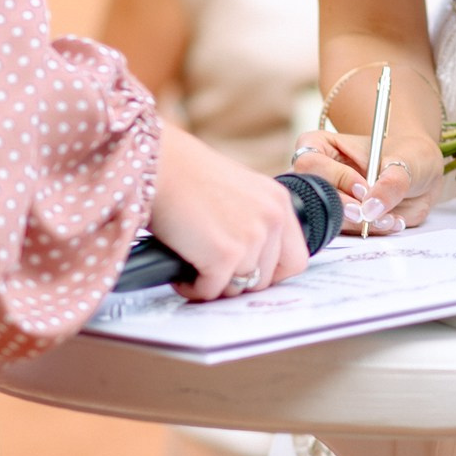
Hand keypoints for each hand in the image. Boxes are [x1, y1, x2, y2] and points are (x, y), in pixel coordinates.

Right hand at [149, 125, 308, 300]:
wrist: (159, 163)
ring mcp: (251, 237)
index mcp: (279, 203)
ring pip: (237, 288)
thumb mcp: (239, 193)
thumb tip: (254, 263)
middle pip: (265, 280)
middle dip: (236, 280)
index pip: (295, 260)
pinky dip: (191, 288)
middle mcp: (271, 219)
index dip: (269, 274)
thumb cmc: (187, 176)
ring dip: (212, 284)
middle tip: (211, 269)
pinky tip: (180, 271)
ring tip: (192, 265)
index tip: (246, 273)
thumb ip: (254, 221)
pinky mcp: (225, 254)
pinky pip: (210, 292)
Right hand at [291, 128, 440, 234]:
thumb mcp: (406, 161)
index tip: (363, 188)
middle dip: (343, 208)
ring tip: (389, 217)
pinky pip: (347, 232)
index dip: (335, 178)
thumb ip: (390, 183)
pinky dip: (370, 231)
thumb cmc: (409, 154)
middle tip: (369, 213)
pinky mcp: (342, 220)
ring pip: (328, 219)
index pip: (310, 163)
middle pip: (312, 195)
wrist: (422, 176)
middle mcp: (320, 174)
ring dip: (360, 224)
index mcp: (322, 145)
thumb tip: (370, 209)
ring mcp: (329, 199)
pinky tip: (391, 221)